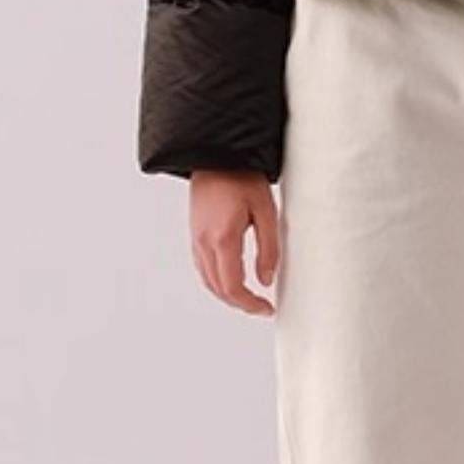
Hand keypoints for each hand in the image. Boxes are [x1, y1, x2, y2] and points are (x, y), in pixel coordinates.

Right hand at [189, 170, 279, 314]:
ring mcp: (196, 238)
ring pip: (208, 280)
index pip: (232, 287)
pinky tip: (231, 278)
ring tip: (249, 297)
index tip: (266, 308)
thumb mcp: (266, 212)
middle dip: (240, 303)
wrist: (216, 155)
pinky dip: (216, 280)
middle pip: (218, 289)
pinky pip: (202, 267)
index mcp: (222, 239)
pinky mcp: (195, 233)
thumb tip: (267, 279)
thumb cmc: (242, 177)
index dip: (250, 304)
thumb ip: (268, 249)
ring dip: (227, 294)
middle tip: (261, 306)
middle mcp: (204, 243)